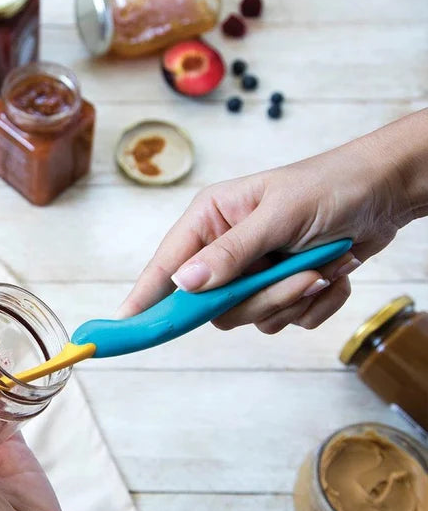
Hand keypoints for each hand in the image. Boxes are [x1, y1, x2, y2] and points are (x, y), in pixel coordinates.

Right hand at [117, 109, 427, 332]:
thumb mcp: (279, 215)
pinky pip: (285, 321)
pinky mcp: (281, 287)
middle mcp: (225, 247)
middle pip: (215, 304)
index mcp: (211, 219)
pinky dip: (316, 304)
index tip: (124, 323)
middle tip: (299, 277)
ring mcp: (253, 271)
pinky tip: (333, 273)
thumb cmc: (331, 187)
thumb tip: (183, 283)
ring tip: (325, 266)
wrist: (387, 192)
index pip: (167, 264)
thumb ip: (230, 252)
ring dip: (294, 298)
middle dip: (263, 297)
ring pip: (252, 317)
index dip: (146, 295)